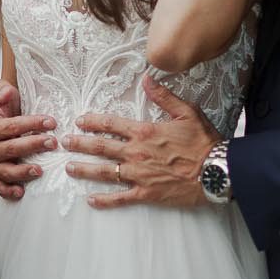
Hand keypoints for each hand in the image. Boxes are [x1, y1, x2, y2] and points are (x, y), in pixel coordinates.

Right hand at [0, 78, 57, 200]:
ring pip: (8, 171)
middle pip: (11, 148)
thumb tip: (6, 92)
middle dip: (33, 145)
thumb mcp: (1, 101)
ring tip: (40, 169)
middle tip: (54, 142)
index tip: (52, 122)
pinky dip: (11, 191)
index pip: (11, 126)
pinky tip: (22, 192)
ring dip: (24, 171)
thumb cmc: (4, 118)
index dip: (32, 123)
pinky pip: (2, 189)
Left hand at [62, 75, 219, 209]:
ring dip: (84, 170)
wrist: (216, 172)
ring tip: (69, 167)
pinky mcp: (146, 194)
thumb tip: (147, 78)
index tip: (79, 121)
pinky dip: (104, 201)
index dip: (92, 122)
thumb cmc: (204, 142)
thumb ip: (164, 96)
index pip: (111, 125)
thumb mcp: (187, 112)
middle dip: (79, 144)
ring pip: (105, 172)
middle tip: (63, 143)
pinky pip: (120, 198)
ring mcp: (139, 175)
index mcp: (145, 132)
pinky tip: (91, 201)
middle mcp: (137, 153)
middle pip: (101, 148)